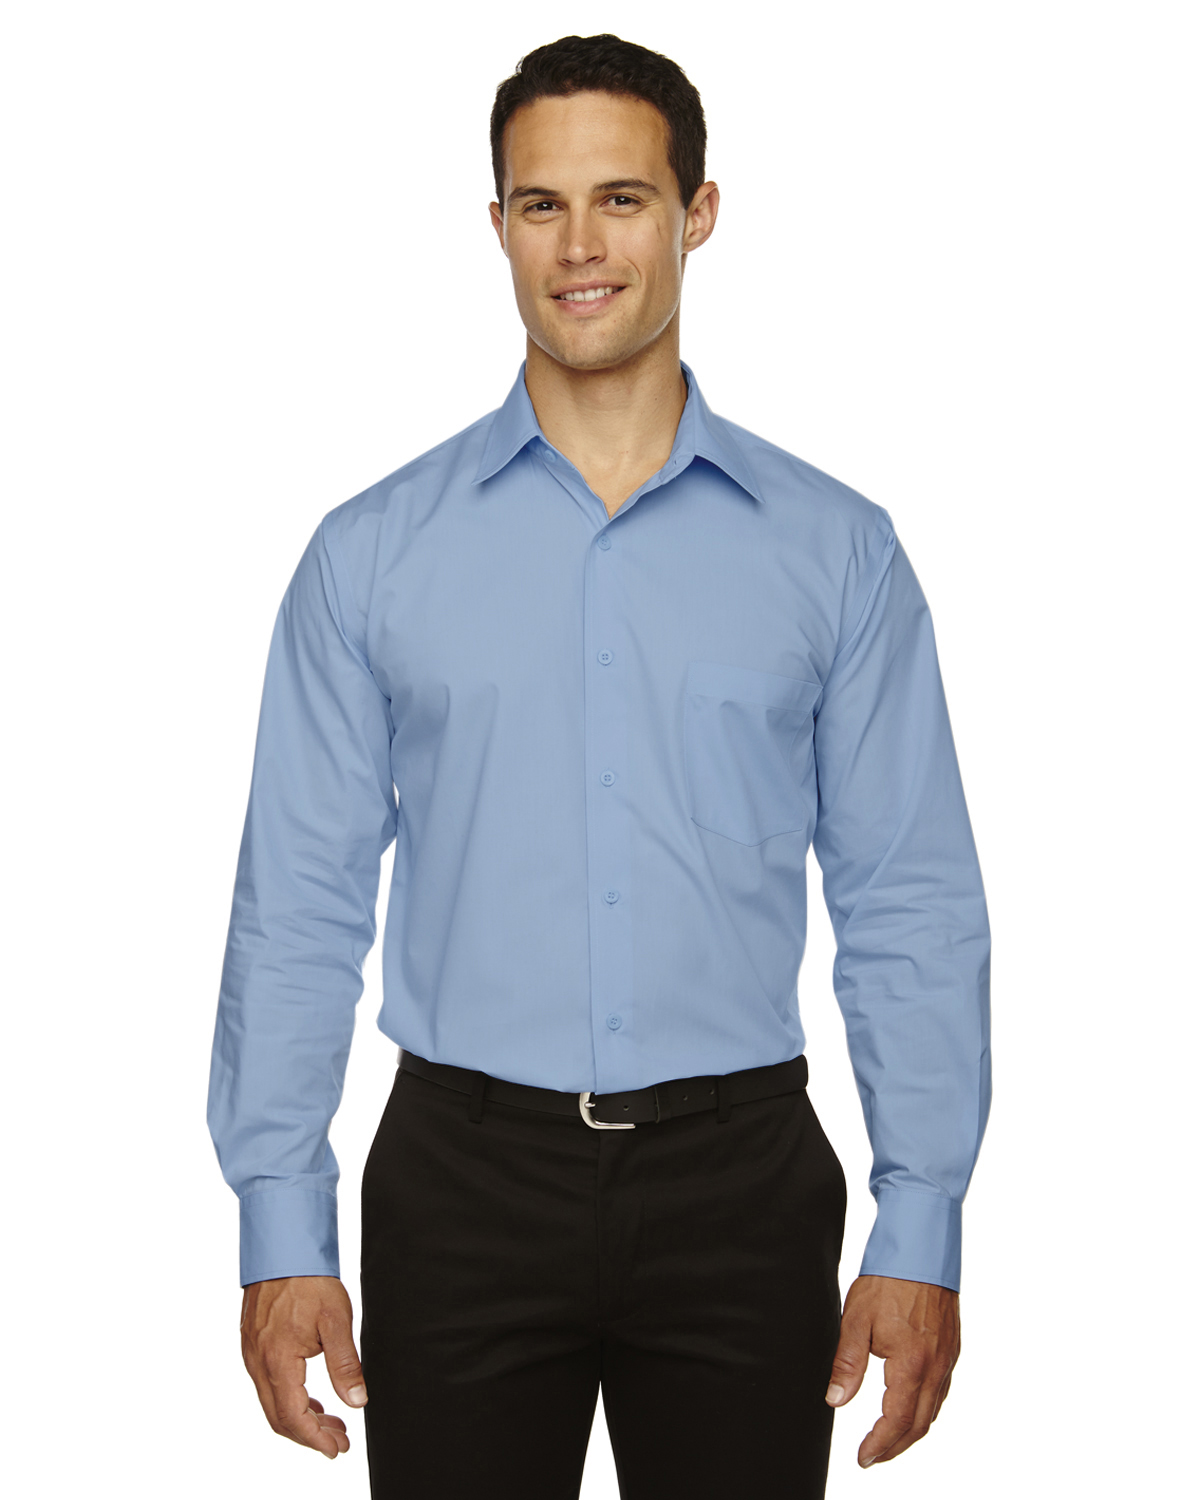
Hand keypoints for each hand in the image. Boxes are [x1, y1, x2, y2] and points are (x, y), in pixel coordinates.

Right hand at [240, 1274, 367, 1458]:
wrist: (283, 1247)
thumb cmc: (308, 1279)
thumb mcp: (336, 1321)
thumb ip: (345, 1365)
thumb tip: (356, 1401)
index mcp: (277, 1361)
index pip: (293, 1417)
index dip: (316, 1439)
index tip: (337, 1448)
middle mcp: (257, 1363)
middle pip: (279, 1417)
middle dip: (310, 1435)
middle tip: (339, 1440)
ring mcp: (251, 1354)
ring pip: (272, 1402)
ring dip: (300, 1418)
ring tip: (331, 1422)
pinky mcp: (253, 1344)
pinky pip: (268, 1384)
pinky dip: (289, 1399)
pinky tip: (311, 1398)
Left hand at [824, 1274, 959, 1467]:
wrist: (921, 1248)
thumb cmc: (889, 1280)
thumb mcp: (856, 1320)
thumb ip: (847, 1364)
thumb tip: (836, 1400)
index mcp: (911, 1365)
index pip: (897, 1421)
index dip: (879, 1445)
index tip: (863, 1457)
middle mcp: (936, 1367)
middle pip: (920, 1424)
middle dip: (895, 1447)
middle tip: (872, 1456)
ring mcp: (948, 1358)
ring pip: (934, 1409)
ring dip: (912, 1430)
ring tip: (888, 1439)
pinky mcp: (952, 1347)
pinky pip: (942, 1390)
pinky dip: (926, 1408)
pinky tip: (911, 1405)